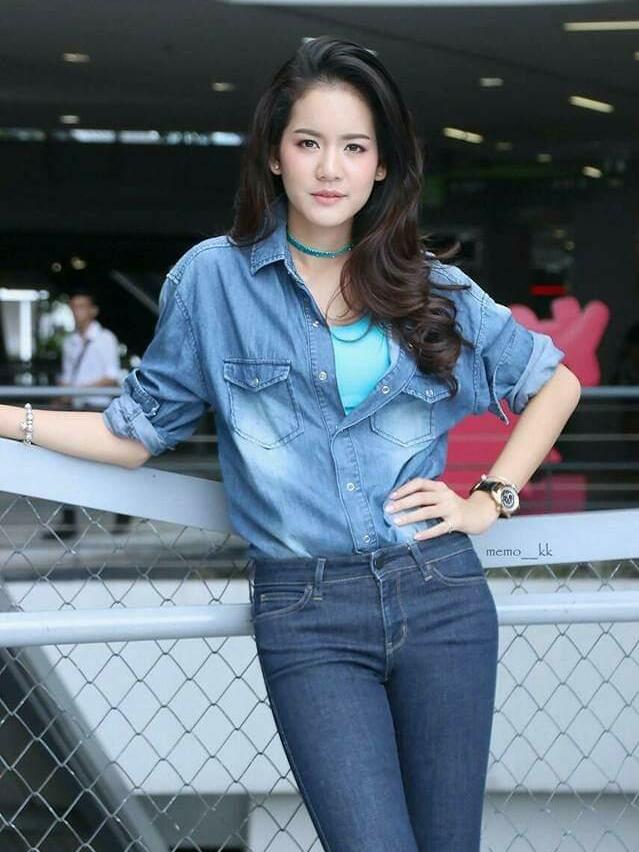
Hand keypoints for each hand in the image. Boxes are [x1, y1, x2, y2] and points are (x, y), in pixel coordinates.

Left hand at [384, 477, 500, 539]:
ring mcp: (451, 508)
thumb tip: (401, 500)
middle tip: (388, 509)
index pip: (419, 483)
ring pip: (427, 511)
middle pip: (420, 497)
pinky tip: (416, 537)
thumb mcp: (442, 495)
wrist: (480, 513)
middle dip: (402, 503)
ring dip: (410, 516)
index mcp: (440, 487)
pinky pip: (439, 528)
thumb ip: (426, 495)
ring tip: (396, 521)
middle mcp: (445, 495)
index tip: (391, 496)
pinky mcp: (456, 522)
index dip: (404, 488)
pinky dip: (427, 532)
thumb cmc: (455, 506)